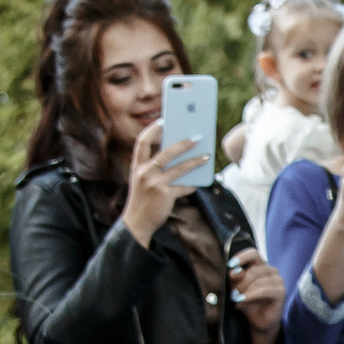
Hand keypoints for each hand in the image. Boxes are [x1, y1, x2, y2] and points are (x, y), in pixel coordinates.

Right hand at [121, 121, 199, 246]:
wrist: (136, 222)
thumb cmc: (142, 199)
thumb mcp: (142, 180)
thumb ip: (154, 168)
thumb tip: (179, 155)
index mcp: (136, 166)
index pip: (142, 142)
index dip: (153, 130)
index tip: (164, 121)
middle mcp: (144, 172)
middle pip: (166, 152)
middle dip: (183, 144)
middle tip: (197, 137)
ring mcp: (154, 184)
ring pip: (179, 168)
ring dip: (195, 161)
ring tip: (207, 157)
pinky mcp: (164, 195)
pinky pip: (183, 187)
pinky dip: (192, 184)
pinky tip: (199, 181)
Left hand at [230, 249, 285, 338]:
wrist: (259, 321)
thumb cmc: (248, 303)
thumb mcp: (237, 289)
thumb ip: (236, 279)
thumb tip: (235, 271)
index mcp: (261, 266)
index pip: (253, 253)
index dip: (241, 257)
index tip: (230, 265)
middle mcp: (271, 270)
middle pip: (253, 270)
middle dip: (240, 283)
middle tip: (232, 294)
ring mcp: (278, 281)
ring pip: (258, 280)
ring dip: (244, 291)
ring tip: (237, 301)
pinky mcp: (281, 292)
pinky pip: (264, 290)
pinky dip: (251, 296)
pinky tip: (242, 301)